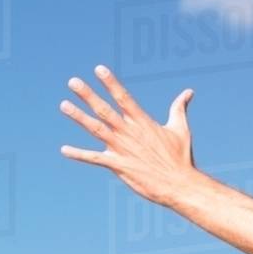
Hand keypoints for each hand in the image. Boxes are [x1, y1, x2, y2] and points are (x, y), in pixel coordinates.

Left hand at [60, 64, 195, 208]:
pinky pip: (94, 159)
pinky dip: (79, 154)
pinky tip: (64, 149)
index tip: (98, 69)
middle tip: (72, 82)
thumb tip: (189, 92)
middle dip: (87, 94)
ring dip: (79, 116)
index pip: (123, 97)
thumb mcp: (181, 129)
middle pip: (104, 109)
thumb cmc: (181, 157)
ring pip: (96, 128)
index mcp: (142, 122)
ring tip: (64, 105)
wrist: (178, 184)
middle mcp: (129, 132)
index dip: (110, 82)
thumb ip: (179, 108)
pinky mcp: (118, 166)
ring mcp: (122, 148)